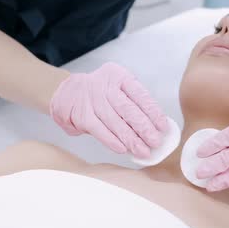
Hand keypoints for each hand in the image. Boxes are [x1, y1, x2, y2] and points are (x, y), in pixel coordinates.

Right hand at [50, 62, 168, 158]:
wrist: (65, 90)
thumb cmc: (99, 92)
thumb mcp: (116, 86)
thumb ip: (132, 101)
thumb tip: (154, 125)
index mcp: (119, 76)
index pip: (140, 94)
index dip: (153, 111)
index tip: (163, 126)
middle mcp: (105, 86)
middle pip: (128, 109)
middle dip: (144, 128)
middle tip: (156, 142)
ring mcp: (92, 101)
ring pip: (115, 122)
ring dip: (131, 139)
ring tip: (143, 151)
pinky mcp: (82, 115)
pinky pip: (100, 130)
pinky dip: (112, 141)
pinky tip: (124, 149)